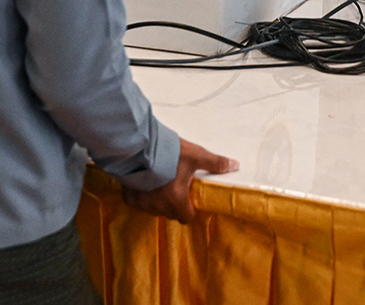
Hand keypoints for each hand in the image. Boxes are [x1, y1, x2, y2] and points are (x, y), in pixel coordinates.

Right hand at [120, 139, 237, 223]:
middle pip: (170, 212)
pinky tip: (143, 182)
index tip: (189, 198)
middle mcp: (159, 207)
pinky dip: (141, 194)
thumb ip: (214, 163)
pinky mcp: (129, 197)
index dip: (189, 209)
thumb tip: (235, 165)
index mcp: (176, 200)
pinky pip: (137, 202)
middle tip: (175, 185)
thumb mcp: (195, 156)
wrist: (138, 147)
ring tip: (159, 181)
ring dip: (157, 199)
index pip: (186, 217)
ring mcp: (143, 203)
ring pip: (154, 208)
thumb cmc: (169, 153)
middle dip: (173, 203)